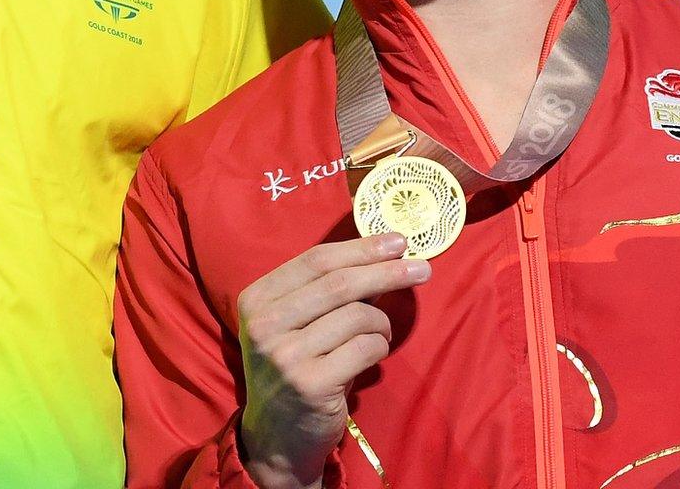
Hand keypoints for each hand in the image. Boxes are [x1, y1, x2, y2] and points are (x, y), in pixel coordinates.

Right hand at [237, 234, 428, 488]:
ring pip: (357, 316)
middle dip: (387, 271)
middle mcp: (265, 326)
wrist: (276, 438)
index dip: (361, 248)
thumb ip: (327, 291)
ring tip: (380, 332)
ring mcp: (285, 356)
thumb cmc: (296, 368)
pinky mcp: (311, 384)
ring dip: (381, 322)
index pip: (316, 260)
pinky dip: (379, 346)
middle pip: (339, 283)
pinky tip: (371, 355)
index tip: (398, 241)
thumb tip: (386, 252)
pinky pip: (366, 348)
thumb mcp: (294, 324)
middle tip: (422, 268)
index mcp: (256, 300)